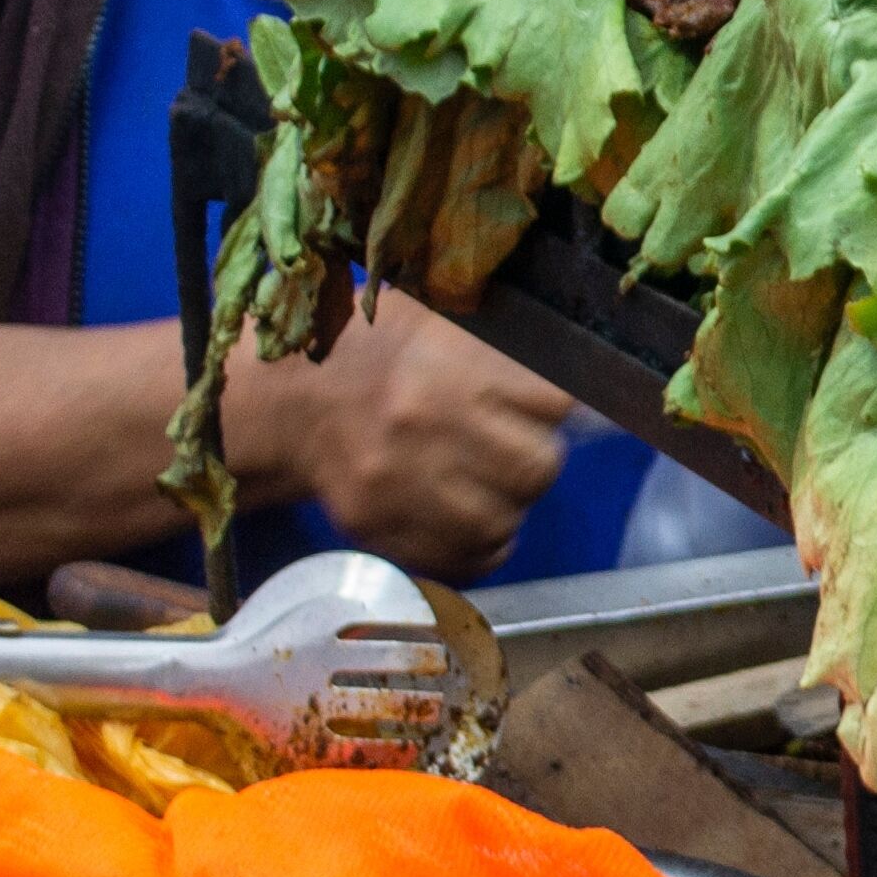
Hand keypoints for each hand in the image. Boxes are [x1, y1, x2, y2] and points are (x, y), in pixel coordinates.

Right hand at [232, 296, 573, 579]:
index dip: (550, 407)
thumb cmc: (377, 348)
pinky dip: (478, 547)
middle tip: (508, 448)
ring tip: (482, 483)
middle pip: (538, 468)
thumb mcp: (441, 317)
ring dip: (505, 506)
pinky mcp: (381, 529)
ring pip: (504, 523)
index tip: (535, 405)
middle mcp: (430, 424)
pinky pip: (464, 560)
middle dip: (532, 459)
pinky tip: (467, 519)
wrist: (288, 398)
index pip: (554, 402)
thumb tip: (588, 367)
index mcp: (453, 363)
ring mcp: (404, 484)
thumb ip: (508, 343)